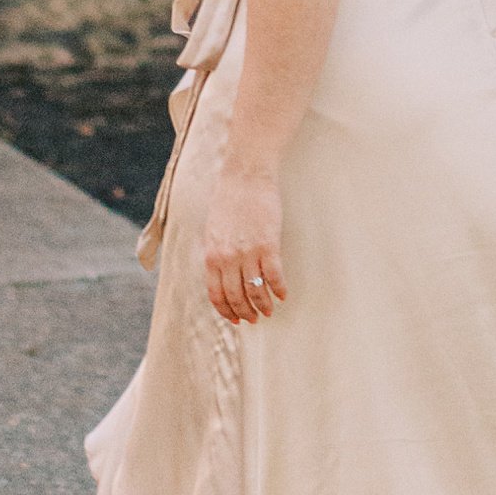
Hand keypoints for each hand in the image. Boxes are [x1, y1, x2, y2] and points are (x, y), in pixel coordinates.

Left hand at [203, 164, 285, 325]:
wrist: (245, 175)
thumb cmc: (228, 199)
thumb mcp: (213, 230)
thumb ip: (216, 254)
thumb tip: (222, 275)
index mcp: (212, 255)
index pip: (216, 294)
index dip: (226, 311)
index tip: (236, 319)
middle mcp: (227, 259)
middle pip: (236, 297)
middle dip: (246, 312)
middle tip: (255, 319)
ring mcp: (248, 253)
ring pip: (255, 291)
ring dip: (263, 304)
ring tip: (269, 310)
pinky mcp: (268, 245)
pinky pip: (274, 276)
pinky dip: (279, 289)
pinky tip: (283, 294)